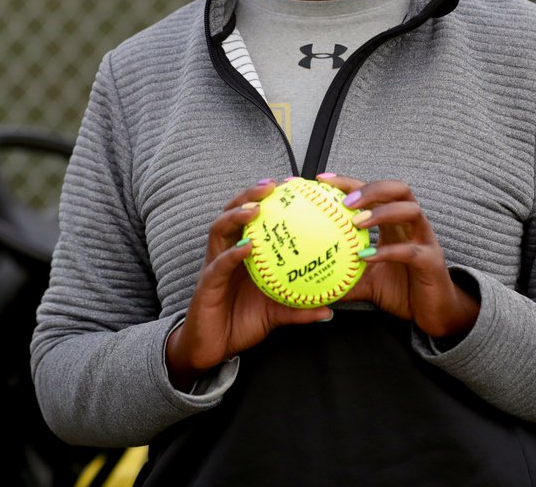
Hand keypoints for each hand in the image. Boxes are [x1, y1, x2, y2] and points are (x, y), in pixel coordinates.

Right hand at [165, 179, 332, 390]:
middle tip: (271, 186)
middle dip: (249, 195)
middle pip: (232, 213)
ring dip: (236, 215)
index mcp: (243, 254)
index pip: (253, 218)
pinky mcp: (205, 284)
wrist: (212, 349)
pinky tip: (246, 247)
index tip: (290, 185)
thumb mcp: (276, 313)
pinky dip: (231, 254)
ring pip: (219, 231)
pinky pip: (219, 265)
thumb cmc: (241, 323)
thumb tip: (330, 310)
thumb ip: (300, 308)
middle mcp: (226, 253)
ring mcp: (213, 266)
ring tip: (255, 208)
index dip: (267, 200)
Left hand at [317, 175, 478, 339]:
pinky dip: (389, 251)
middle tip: (345, 200)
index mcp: (394, 223)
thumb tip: (309, 281)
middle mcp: (411, 225)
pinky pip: (411, 251)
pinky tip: (367, 257)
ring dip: (383, 211)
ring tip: (357, 220)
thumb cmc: (401, 290)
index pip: (374, 192)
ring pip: (410, 211)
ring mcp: (424, 240)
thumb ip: (342, 276)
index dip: (349, 182)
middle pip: (398, 189)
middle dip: (372, 188)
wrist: (433, 313)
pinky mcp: (430, 261)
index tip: (322, 179)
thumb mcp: (365, 282)